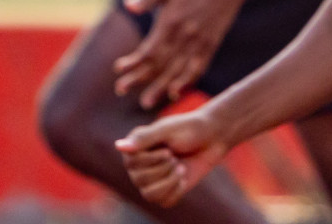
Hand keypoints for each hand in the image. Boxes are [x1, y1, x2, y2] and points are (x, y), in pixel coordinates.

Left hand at [113, 0, 248, 108]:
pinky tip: (177, 91)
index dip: (133, 62)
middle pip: (160, 64)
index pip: (149, 50)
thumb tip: (128, 6)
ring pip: (177, 70)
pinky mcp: (211, 43)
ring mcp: (199, 41)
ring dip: (161, 87)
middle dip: (139, 78)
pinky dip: (187, 81)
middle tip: (120, 90)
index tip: (118, 70)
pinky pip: (198, 67)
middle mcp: (184, 35)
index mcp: (171, 21)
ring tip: (146, 103)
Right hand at [115, 108, 231, 207]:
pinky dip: (177, 190)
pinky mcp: (166, 191)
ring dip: (170, 181)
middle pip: (140, 181)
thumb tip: (118, 146)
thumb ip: (144, 138)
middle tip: (174, 156)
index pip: (131, 164)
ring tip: (180, 168)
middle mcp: (139, 166)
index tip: (168, 149)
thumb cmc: (189, 129)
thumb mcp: (168, 130)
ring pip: (150, 195)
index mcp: (135, 148)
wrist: (213, 137)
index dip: (152, 160)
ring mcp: (152, 180)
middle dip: (163, 169)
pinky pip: (164, 202)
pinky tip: (184, 177)